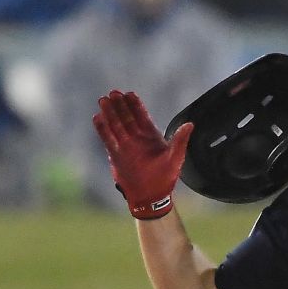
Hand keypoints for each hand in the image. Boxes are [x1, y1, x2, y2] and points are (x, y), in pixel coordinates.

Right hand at [92, 90, 191, 219]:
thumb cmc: (165, 178)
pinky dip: (103, 129)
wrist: (151, 196)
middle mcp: (137, 138)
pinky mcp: (116, 155)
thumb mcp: (175, 158)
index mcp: (151, 136)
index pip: (142, 116)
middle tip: (113, 92)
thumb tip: (190, 125)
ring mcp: (126, 145)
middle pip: (126, 117)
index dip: (135, 105)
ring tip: (103, 100)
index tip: (129, 93)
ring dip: (109, 113)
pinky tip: (97, 117)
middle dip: (120, 105)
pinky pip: (108, 139)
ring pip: (116, 125)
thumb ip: (180, 140)